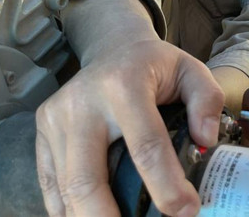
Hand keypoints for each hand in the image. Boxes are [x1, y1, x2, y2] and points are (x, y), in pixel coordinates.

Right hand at [35, 39, 223, 216]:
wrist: (113, 48)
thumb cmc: (155, 66)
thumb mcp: (191, 69)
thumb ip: (207, 100)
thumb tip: (206, 141)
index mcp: (124, 85)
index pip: (145, 146)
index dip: (166, 186)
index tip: (187, 211)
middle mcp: (82, 103)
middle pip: (88, 180)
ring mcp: (55, 120)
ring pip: (65, 191)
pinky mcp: (41, 136)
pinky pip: (50, 187)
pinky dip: (71, 212)